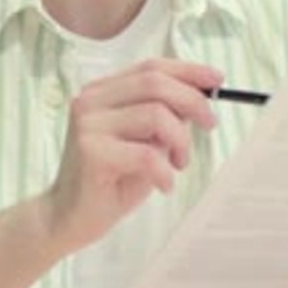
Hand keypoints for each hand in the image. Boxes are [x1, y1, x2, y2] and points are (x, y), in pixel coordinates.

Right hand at [45, 58, 221, 252]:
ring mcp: (87, 124)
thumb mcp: (145, 141)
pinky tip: (164, 184)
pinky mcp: (91, 153)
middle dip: (192, 101)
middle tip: (211, 124)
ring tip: (179, 163)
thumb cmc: (112, 180)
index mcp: (103, 91)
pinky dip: (165, 171)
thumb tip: (202, 97)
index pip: (151, 68)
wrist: (70, 219)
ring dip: (180, 140)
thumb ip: (164, 116)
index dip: (188, 70)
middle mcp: (91, 100)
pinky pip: (146, 155)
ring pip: (156, 115)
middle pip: (155, 83)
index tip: (217, 79)